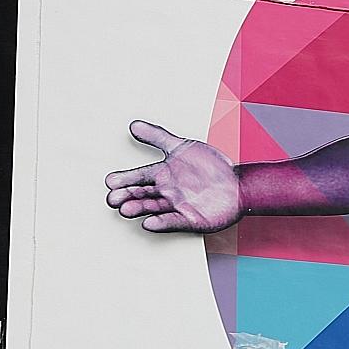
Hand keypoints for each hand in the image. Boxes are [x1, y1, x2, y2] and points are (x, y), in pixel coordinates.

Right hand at [104, 120, 241, 232]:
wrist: (238, 184)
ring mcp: (177, 206)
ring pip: (153, 208)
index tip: (110, 181)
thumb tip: (134, 125)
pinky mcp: (189, 219)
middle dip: (126, 197)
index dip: (125, 179)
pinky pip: (172, 221)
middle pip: (142, 195)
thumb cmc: (211, 167)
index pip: (139, 178)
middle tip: (112, 199)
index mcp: (163, 175)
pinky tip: (148, 223)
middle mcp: (166, 192)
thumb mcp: (182, 146)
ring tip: (125, 209)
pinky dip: (161, 222)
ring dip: (139, 209)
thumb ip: (157, 137)